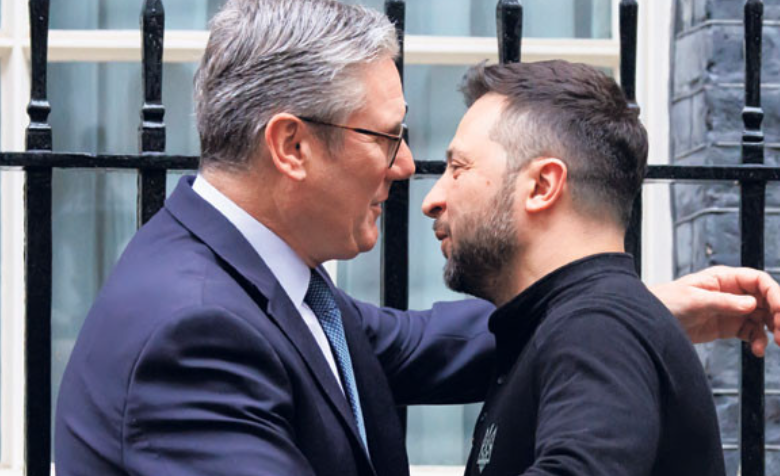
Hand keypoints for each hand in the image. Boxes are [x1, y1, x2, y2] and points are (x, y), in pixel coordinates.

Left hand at [650, 266, 779, 356]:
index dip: (775, 294)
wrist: (650, 322)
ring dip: (772, 330)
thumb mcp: (695, 300)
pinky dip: (758, 341)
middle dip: (778, 314)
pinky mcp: (728, 327)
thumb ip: (723, 302)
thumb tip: (751, 303)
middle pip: (766, 300)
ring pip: (763, 318)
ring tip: (777, 343)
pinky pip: (752, 333)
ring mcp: (732, 310)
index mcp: (724, 278)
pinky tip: (757, 350)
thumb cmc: (666, 302)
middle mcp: (732, 292)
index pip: (759, 281)